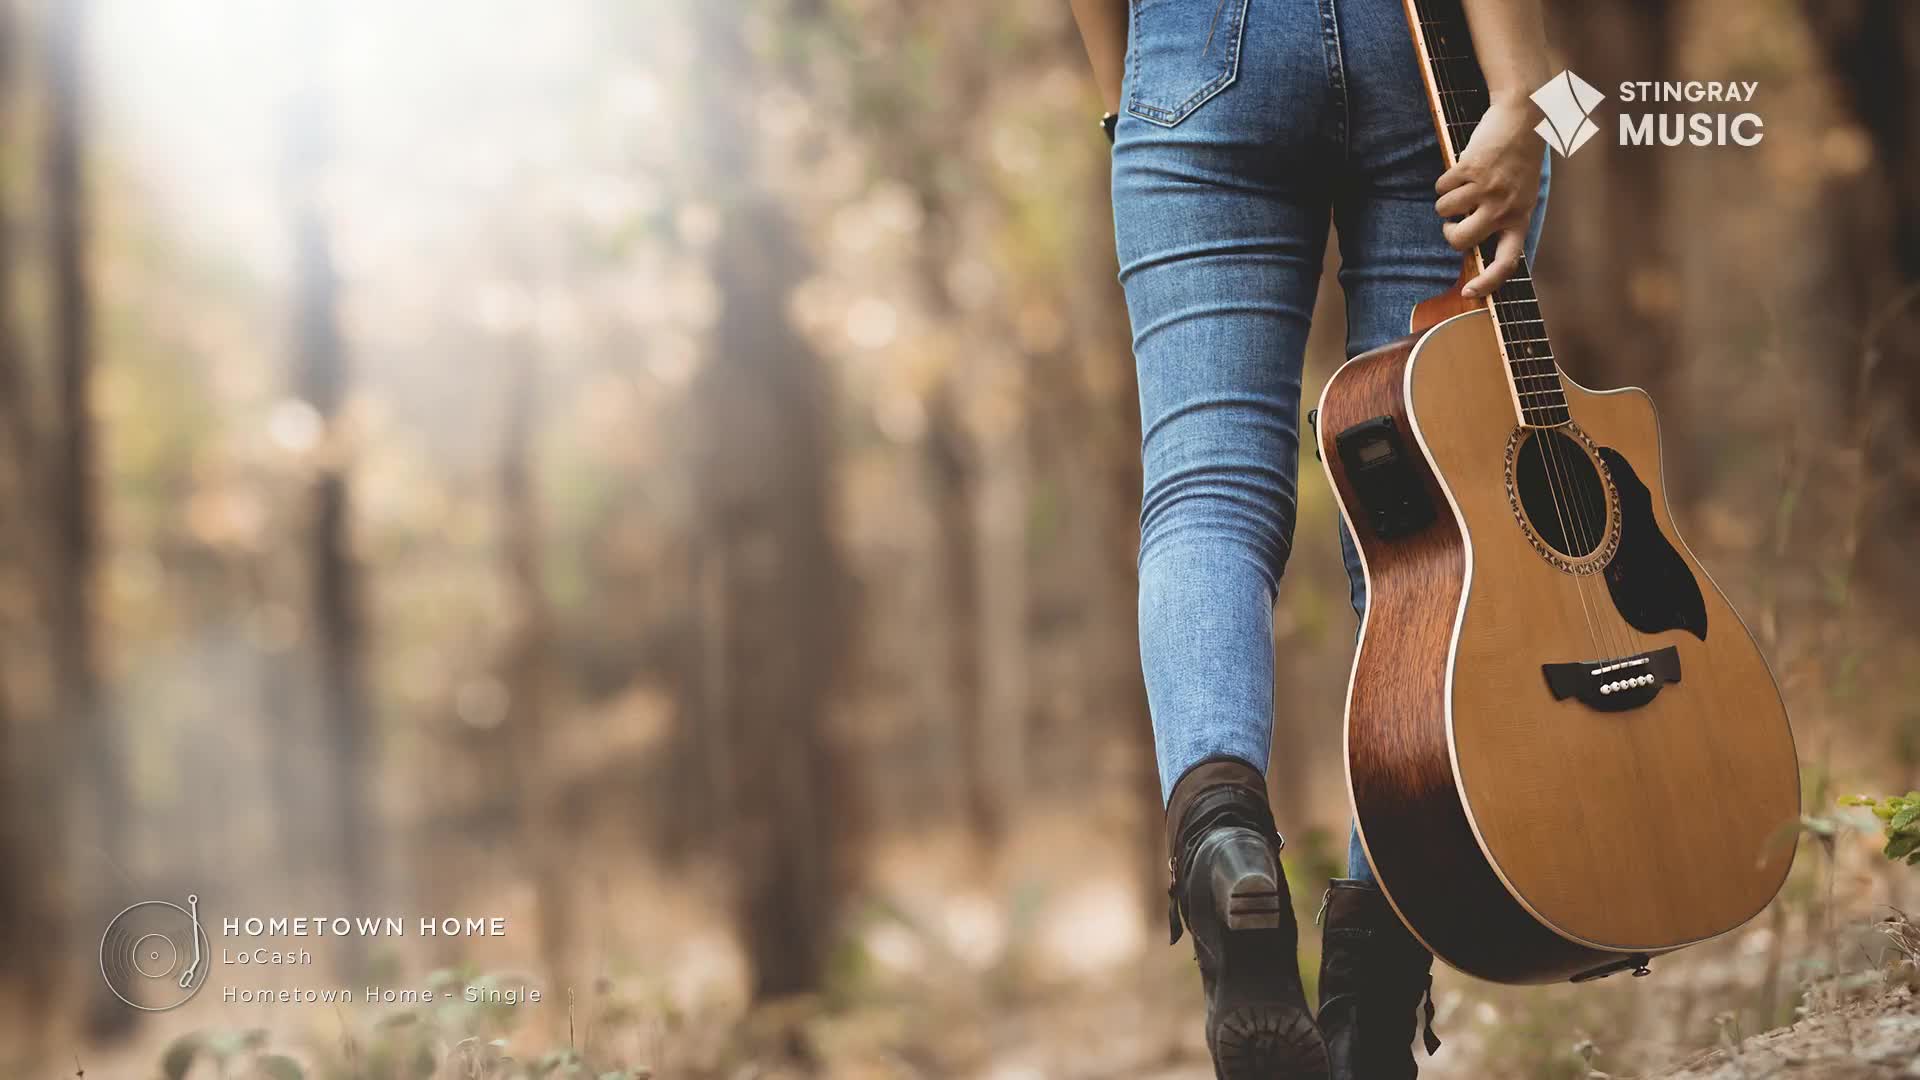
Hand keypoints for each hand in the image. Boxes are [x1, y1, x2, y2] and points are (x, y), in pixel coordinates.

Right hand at [1434, 97, 1543, 297]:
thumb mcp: (1522, 193)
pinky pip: (1441, 187)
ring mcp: (1487, 189)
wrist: (1525, 117)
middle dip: (1449, 233)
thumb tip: (1474, 243)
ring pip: (1444, 212)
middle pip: (1460, 241)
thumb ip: (1504, 218)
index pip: (1506, 263)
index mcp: (1520, 218)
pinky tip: (1461, 169)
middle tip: (1452, 223)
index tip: (1469, 293)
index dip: (1487, 283)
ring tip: (1461, 187)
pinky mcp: (1470, 170)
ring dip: (1445, 201)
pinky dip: (1444, 180)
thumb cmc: (1520, 158)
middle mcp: (1504, 208)